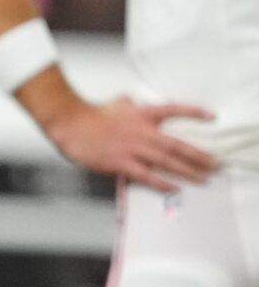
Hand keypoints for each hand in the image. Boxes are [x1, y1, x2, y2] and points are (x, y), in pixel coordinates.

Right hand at [42, 96, 217, 192]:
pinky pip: (147, 176)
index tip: (211, 116)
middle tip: (215, 163)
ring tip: (203, 178)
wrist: (70, 123)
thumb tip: (128, 99)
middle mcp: (142, 131)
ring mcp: (134, 148)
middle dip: (200, 155)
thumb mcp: (112, 104)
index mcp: (141, 114)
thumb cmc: (89, 115)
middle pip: (177, 145)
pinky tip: (174, 187)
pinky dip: (162, 183)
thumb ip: (125, 103)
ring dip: (188, 171)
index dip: (194, 112)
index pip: (173, 109)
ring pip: (168, 162)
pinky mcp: (122, 163)